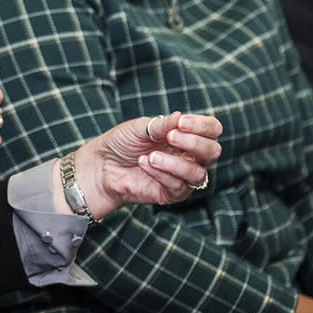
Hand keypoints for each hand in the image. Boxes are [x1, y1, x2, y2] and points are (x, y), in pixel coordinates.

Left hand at [73, 111, 221, 218]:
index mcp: (184, 135)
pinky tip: (145, 164)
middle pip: (213, 151)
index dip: (203, 126)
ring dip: (176, 163)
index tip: (181, 122)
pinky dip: (162, 174)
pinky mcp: (171, 194)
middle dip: (195, 143)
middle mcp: (188, 155)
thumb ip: (162, 125)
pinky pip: (179, 187)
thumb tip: (181, 117)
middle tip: (170, 136)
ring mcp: (181, 176)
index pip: (211, 129)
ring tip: (152, 156)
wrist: (99, 166)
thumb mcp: (140, 128)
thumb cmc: (120, 143)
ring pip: (198, 173)